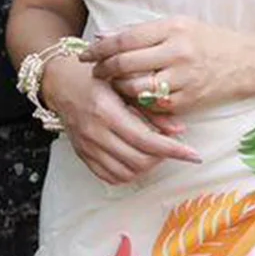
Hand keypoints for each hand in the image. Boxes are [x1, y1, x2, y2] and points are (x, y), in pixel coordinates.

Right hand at [41, 57, 201, 184]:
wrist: (61, 83)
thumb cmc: (97, 79)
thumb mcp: (126, 85)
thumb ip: (152, 110)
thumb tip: (180, 130)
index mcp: (107, 111)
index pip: (146, 140)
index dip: (173, 150)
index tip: (193, 155)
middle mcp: (95, 132)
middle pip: (138, 160)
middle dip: (161, 158)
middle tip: (170, 147)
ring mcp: (87, 146)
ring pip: (126, 172)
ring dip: (146, 166)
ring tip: (153, 152)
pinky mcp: (82, 155)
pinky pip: (109, 176)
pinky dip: (128, 173)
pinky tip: (135, 159)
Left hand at [77, 15, 251, 115]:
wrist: (245, 62)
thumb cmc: (208, 40)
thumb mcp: (178, 25)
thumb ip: (141, 31)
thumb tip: (104, 37)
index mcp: (172, 29)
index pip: (125, 39)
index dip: (101, 49)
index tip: (87, 55)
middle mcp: (177, 53)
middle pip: (126, 65)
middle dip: (104, 70)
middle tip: (96, 72)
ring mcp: (183, 79)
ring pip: (136, 88)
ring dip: (119, 88)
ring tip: (115, 84)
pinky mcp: (187, 100)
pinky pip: (152, 104)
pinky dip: (139, 101)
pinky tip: (135, 96)